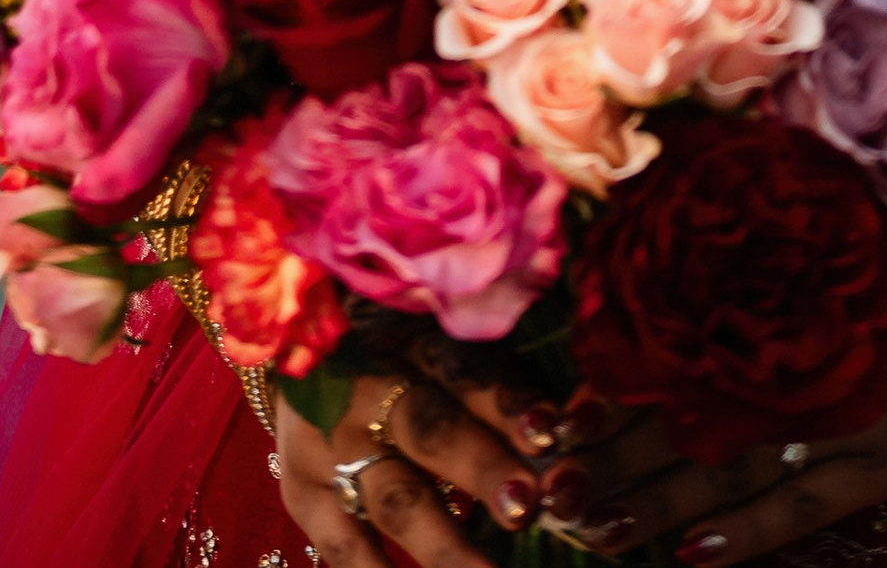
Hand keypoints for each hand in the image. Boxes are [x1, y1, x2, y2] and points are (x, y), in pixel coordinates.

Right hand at [275, 362, 557, 566]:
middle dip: (480, 469)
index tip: (554, 433)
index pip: (468, 371)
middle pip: (431, 430)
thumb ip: (505, 388)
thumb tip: (585, 425)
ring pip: (395, 499)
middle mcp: (369, 387)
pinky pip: (343, 548)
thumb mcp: (443, 351)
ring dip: (444, 544)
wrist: (301, 361)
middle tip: (525, 505)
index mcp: (414, 340)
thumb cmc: (401, 359)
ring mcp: (329, 444)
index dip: (510, 403)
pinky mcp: (302, 493)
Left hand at [538, 271, 886, 560]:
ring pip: (730, 465)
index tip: (551, 421)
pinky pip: (804, 501)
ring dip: (657, 501)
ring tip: (591, 527)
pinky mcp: (882, 461)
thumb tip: (656, 290)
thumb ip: (752, 277)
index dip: (611, 393)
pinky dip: (747, 528)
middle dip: (613, 458)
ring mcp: (839, 415)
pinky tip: (694, 552)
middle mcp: (799, 360)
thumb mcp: (828, 260)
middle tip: (545, 489)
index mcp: (778, 307)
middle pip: (686, 418)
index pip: (673, 357)